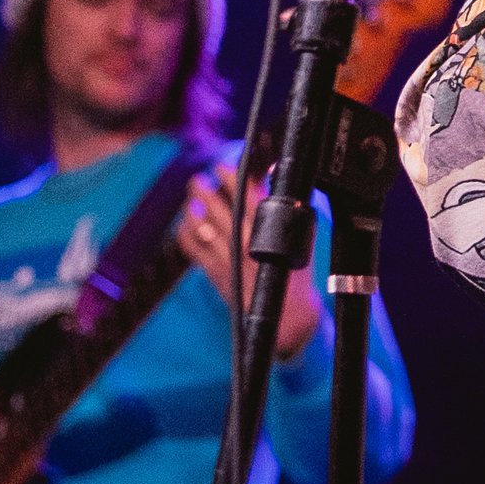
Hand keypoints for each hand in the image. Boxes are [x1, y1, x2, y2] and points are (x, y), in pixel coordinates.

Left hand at [180, 163, 326, 360]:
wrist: (288, 316)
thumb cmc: (295, 274)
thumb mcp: (299, 238)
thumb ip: (287, 208)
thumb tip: (275, 176)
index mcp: (267, 230)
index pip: (244, 194)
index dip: (229, 176)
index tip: (222, 167)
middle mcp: (244, 241)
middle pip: (216, 206)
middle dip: (204, 189)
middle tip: (199, 181)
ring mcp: (227, 257)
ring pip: (200, 224)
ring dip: (192, 208)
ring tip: (192, 199)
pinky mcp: (216, 272)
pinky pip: (192, 248)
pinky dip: (185, 232)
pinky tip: (187, 224)